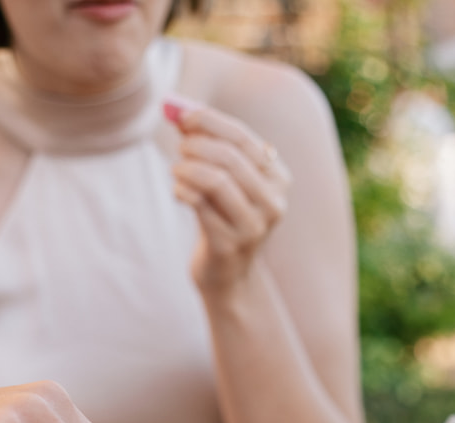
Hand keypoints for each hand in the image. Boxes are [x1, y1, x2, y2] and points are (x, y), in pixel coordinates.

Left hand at [165, 97, 289, 296]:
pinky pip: (201, 207)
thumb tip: (179, 111)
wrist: (227, 278)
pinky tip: (178, 191)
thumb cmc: (223, 221)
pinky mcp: (229, 246)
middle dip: (198, 145)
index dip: (211, 122)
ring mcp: (253, 227)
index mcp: (278, 179)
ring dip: (188, 168)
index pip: (244, 138)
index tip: (184, 116)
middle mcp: (272, 203)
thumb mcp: (225, 183)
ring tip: (176, 169)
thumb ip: (210, 147)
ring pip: (216, 181)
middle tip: (179, 146)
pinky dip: (184, 191)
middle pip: (231, 158)